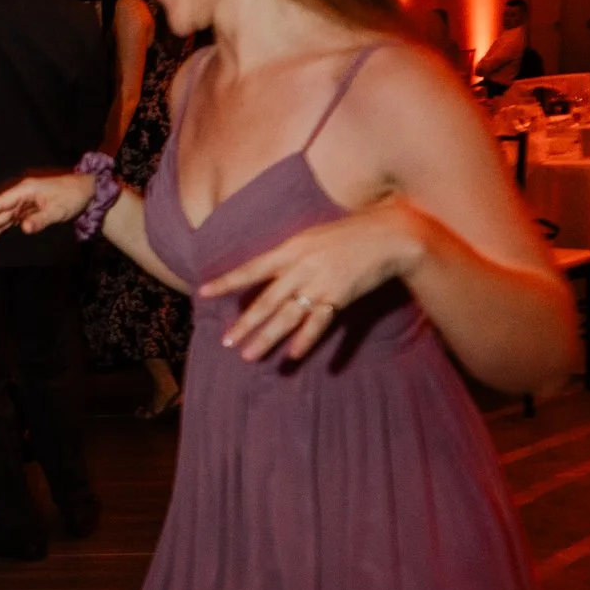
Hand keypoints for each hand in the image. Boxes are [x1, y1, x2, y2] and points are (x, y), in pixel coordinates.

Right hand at [0, 169, 93, 257]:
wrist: (85, 192)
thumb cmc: (72, 196)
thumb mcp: (58, 209)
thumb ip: (40, 219)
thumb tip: (24, 228)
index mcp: (24, 190)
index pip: (0, 204)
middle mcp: (19, 197)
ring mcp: (21, 206)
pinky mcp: (25, 213)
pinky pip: (7, 225)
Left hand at [200, 199, 429, 361]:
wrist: (386, 236)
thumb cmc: (348, 233)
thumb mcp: (310, 237)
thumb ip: (289, 256)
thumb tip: (266, 270)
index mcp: (290, 250)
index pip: (251, 268)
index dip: (227, 281)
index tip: (203, 292)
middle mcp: (301, 268)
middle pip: (266, 301)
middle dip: (245, 323)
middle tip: (227, 342)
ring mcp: (320, 284)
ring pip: (287, 316)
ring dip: (267, 337)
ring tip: (249, 355)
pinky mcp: (339, 297)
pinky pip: (319, 323)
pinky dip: (306, 340)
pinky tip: (292, 355)